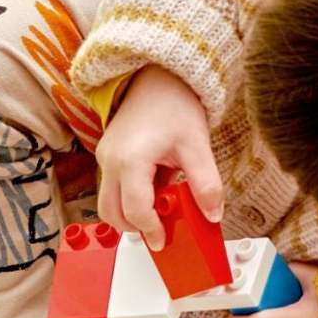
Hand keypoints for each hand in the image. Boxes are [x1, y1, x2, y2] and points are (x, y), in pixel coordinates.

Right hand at [94, 66, 222, 247]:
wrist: (156, 77)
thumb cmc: (173, 103)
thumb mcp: (197, 145)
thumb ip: (206, 184)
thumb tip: (212, 214)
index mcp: (131, 160)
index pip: (136, 210)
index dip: (152, 229)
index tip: (164, 240)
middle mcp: (110, 162)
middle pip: (112, 214)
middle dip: (135, 227)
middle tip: (160, 230)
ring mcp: (104, 159)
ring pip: (107, 204)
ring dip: (130, 214)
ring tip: (158, 207)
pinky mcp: (106, 157)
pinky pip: (112, 188)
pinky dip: (130, 197)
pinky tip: (154, 186)